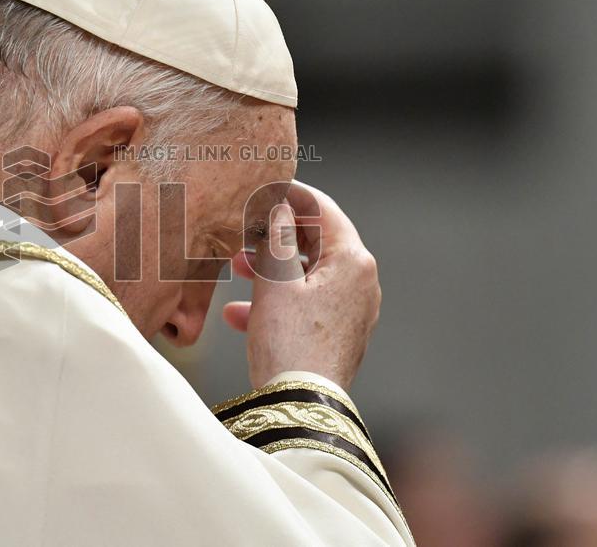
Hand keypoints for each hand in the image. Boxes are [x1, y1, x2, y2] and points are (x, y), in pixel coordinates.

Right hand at [222, 180, 381, 390]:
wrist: (302, 407)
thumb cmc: (290, 342)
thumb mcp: (275, 280)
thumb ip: (278, 237)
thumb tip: (280, 207)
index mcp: (353, 260)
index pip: (323, 209)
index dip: (290, 195)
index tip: (264, 188)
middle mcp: (361, 283)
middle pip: (315, 243)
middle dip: (274, 237)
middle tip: (243, 232)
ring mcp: (352, 311)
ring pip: (306, 276)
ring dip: (269, 271)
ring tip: (235, 271)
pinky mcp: (338, 334)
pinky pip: (305, 306)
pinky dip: (276, 302)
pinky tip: (238, 315)